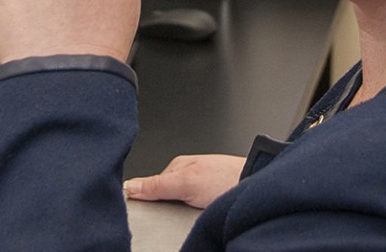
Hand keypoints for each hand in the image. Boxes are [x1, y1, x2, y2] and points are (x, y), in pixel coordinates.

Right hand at [124, 154, 245, 208]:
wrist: (255, 184)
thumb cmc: (227, 179)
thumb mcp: (186, 183)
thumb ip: (157, 185)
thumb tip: (130, 186)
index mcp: (177, 166)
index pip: (150, 186)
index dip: (144, 202)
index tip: (141, 214)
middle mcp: (187, 173)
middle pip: (164, 198)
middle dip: (164, 210)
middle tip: (173, 217)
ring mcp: (199, 186)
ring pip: (178, 207)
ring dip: (179, 215)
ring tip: (191, 218)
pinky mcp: (209, 198)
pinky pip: (191, 212)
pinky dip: (192, 217)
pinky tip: (199, 219)